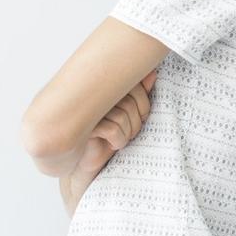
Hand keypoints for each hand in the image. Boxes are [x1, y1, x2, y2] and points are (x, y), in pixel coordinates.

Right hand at [60, 71, 156, 214]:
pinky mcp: (84, 126)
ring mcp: (89, 110)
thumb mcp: (131, 116)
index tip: (140, 118)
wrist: (91, 161)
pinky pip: (113, 130)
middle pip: (130, 103)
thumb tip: (151, 73)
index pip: (136, 88)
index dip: (144, 106)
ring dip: (127, 134)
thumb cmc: (111, 137)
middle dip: (136, 123)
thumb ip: (140, 95)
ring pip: (122, 117)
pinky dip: (118, 141)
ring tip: (118, 139)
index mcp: (108, 90)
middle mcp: (97, 97)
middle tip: (129, 133)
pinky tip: (110, 144)